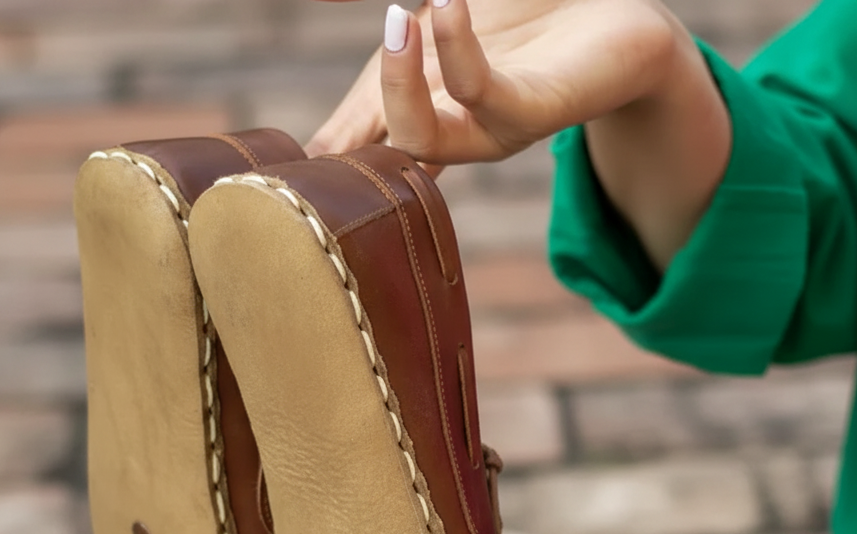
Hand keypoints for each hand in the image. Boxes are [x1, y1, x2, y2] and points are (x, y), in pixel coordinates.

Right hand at [307, 0, 685, 163]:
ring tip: (398, 20)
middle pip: (379, 153)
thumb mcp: (432, 45)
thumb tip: (319, 137)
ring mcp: (490, 130)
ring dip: (396, 84)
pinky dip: (452, 48)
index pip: (357, 147)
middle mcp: (452, 135)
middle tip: (340, 87)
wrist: (611, 15)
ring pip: (422, 137)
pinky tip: (441, 6)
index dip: (324, 149)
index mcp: (421, 119)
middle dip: (349, 131)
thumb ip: (384, 76)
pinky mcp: (533, 110)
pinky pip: (478, 91)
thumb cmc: (519, 24)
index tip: (287, 154)